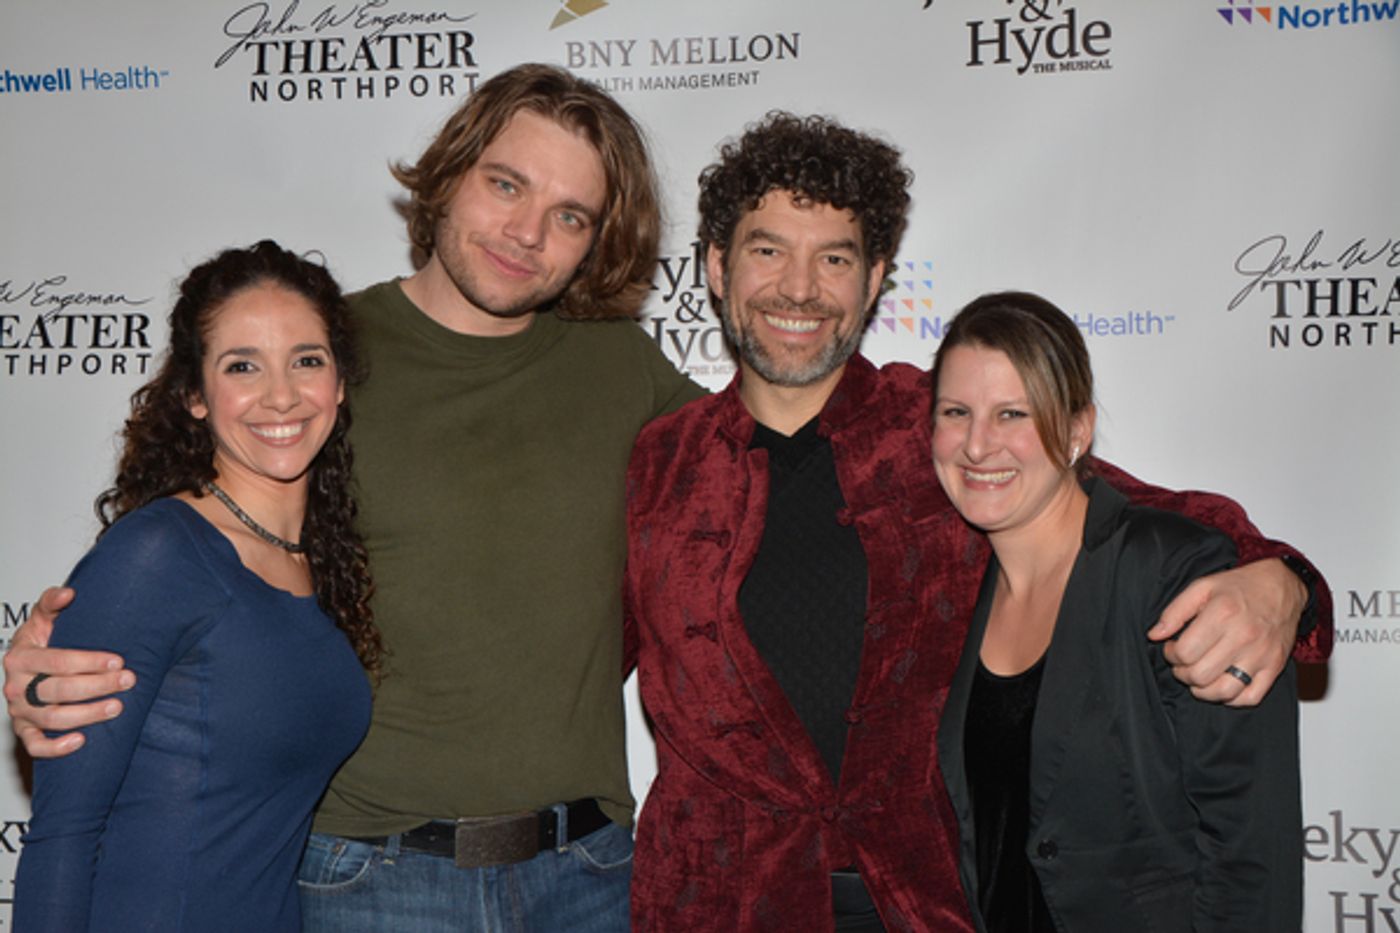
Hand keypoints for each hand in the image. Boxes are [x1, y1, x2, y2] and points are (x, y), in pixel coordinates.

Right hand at [2, 587, 135, 757]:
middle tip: (128, 680)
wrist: (26, 666)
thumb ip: (51, 603)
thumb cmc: (41, 641)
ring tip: (118, 707)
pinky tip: (81, 741)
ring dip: (87, 714)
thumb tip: (69, 593)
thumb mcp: (42, 619)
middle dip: (97, 686)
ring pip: (52, 718)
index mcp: (20, 657)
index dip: (90, 661)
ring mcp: (19, 711)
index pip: (58, 661)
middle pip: (59, 690)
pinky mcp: (24, 730)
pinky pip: (35, 746)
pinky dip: (55, 747)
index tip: (119, 660)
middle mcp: (16, 686)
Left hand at [1148, 559, 1305, 706]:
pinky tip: (1221, 683)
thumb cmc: (1239, 587)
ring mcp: (1261, 655)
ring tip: (1197, 675)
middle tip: (1183, 662)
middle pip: (1200, 675)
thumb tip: (1154, 635)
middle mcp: (1244, 637)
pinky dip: (1231, 698)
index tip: (1173, 647)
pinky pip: (1250, 697)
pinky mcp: (1275, 667)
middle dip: (1182, 672)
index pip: (1185, 652)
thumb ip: (1174, 611)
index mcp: (1222, 614)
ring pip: (1223, 692)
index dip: (1171, 654)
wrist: (1282, 586)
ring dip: (1202, 690)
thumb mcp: (1202, 587)